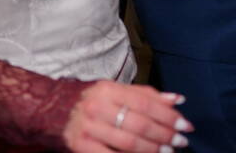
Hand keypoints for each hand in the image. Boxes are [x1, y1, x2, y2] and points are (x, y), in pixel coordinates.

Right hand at [62, 80, 191, 152]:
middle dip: (164, 135)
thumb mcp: (115, 90)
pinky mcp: (81, 147)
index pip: (144, 102)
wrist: (51, 110)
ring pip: (128, 143)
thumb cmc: (91, 100)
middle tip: (180, 141)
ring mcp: (88, 128)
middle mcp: (97, 107)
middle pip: (139, 124)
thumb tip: (177, 100)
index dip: (167, 115)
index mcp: (108, 89)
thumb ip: (145, 95)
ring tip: (167, 151)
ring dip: (152, 150)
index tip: (184, 124)